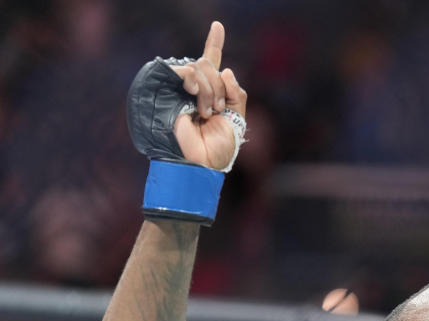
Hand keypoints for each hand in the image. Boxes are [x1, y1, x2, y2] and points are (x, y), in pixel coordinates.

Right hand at [169, 21, 246, 169]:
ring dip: (209, 91)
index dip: (214, 43)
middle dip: (219, 87)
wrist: (200, 163)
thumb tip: (226, 70)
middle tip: (215, 111)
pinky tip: (194, 96)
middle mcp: (194, 88)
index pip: (212, 63)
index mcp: (211, 92)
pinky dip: (196, 83)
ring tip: (205, 113)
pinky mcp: (167, 90)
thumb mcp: (237, 120)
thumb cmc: (218, 148)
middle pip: (209, 65)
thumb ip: (238, 95)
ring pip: (200, 67)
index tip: (218, 25)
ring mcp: (179, 88)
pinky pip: (186, 72)